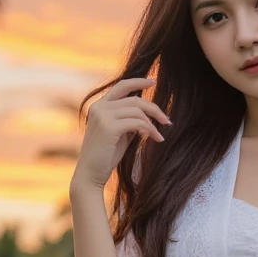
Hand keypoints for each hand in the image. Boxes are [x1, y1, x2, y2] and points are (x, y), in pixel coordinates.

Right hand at [72, 76, 171, 190]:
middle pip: (134, 99)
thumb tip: (147, 114)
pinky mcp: (109, 127)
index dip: (138, 81)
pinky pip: (137, 123)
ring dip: (153, 123)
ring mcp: (102, 116)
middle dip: (154, 108)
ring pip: (137, 111)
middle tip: (167, 120)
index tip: (153, 81)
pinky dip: (149, 129)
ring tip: (159, 136)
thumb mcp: (119, 133)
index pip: (121, 86)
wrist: (90, 175)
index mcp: (99, 106)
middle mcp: (99, 107)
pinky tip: (155, 138)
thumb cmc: (106, 156)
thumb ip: (129, 120)